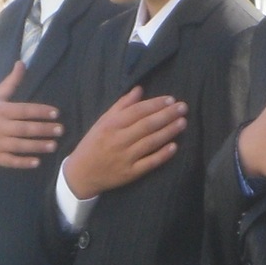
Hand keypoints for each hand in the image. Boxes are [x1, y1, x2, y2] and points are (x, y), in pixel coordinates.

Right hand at [0, 63, 62, 170]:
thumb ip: (10, 83)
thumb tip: (22, 63)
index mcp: (0, 110)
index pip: (23, 110)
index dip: (40, 111)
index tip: (56, 113)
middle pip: (24, 128)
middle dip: (43, 129)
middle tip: (61, 130)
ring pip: (19, 145)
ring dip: (37, 146)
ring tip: (54, 145)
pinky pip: (10, 161)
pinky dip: (23, 162)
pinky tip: (37, 162)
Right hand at [63, 87, 186, 196]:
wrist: (81, 174)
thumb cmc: (93, 144)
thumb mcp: (102, 122)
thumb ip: (121, 106)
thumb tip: (139, 90)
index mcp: (111, 125)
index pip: (137, 111)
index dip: (155, 104)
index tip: (171, 99)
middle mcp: (118, 140)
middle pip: (147, 125)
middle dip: (167, 115)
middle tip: (183, 107)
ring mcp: (125, 158)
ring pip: (150, 142)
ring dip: (168, 132)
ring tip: (183, 122)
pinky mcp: (130, 173)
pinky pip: (149, 163)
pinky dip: (162, 154)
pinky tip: (174, 146)